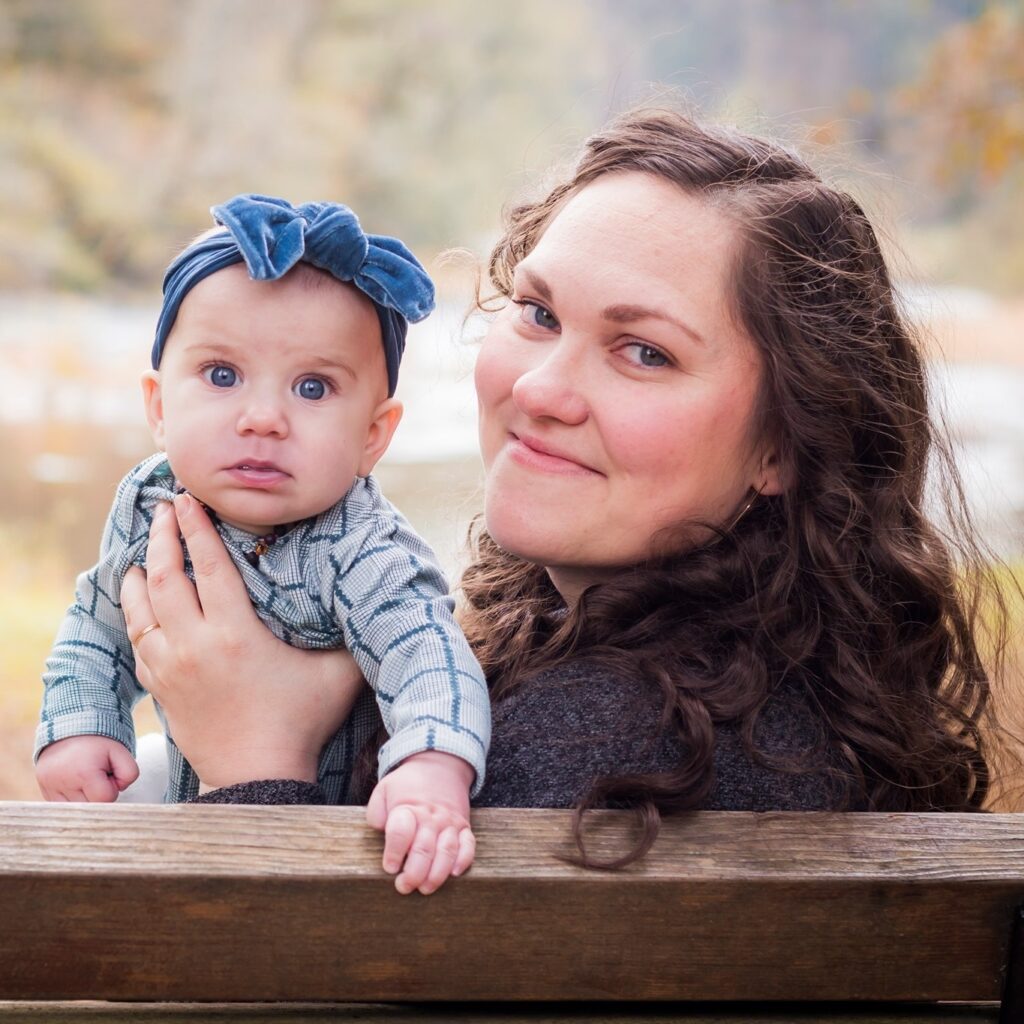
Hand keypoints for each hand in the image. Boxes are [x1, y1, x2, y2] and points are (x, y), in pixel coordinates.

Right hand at [36, 735, 138, 801]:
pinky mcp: (44, 789)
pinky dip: (73, 797)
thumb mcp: (121, 752)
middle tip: (97, 774)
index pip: (105, 799)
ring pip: (76, 808)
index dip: (112, 787)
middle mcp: (63, 782)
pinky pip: (62, 805)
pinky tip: (75, 781)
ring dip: (85, 797)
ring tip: (85, 777)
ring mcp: (50, 787)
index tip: (109, 773)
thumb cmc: (99, 742)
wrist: (71, 727)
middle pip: (90, 806)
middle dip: (98, 793)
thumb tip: (118, 791)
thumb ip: (130, 773)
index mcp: (84, 773)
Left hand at [120, 494, 365, 788]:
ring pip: (141, 609)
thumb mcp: (338, 675)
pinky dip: (134, 616)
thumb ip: (353, 636)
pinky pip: (138, 641)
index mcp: (236, 633)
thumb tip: (381, 603)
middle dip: (161, 538)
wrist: (257, 777)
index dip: (196, 529)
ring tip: (142, 553)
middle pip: (166, 578)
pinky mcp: (161, 689)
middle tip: (162, 510)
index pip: (209, 566)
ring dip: (140, 575)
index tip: (186, 500)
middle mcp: (195, 645)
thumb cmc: (301, 722)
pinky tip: (139, 605)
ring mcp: (172, 668)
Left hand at [366, 750, 475, 894]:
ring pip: (447, 852)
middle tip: (403, 886)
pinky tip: (454, 874)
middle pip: (424, 849)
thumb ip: (376, 813)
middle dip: (413, 874)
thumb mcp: (384, 790)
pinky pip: (469, 846)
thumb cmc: (407, 784)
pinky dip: (464, 861)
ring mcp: (450, 823)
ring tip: (425, 888)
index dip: (394, 853)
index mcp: (408, 808)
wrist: (439, 765)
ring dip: (436, 874)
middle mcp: (431, 817)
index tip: (389, 867)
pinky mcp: (464, 827)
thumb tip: (379, 830)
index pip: (400, 833)